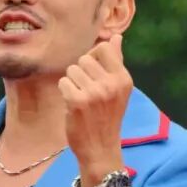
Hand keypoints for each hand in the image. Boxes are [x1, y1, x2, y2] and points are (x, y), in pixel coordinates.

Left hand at [58, 34, 131, 185]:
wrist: (100, 148)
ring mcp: (94, 93)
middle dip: (81, 73)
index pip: (103, 48)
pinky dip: (65, 92)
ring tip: (81, 99)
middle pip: (84, 58)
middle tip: (88, 92)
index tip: (94, 75)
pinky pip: (63, 82)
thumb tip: (116, 37)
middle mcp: (111, 84)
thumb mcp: (117, 89)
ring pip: (71, 70)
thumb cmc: (107, 116)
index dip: (94, 58)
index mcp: (123, 78)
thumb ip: (116, 61)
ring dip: (72, 83)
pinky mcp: (77, 101)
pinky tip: (73, 105)